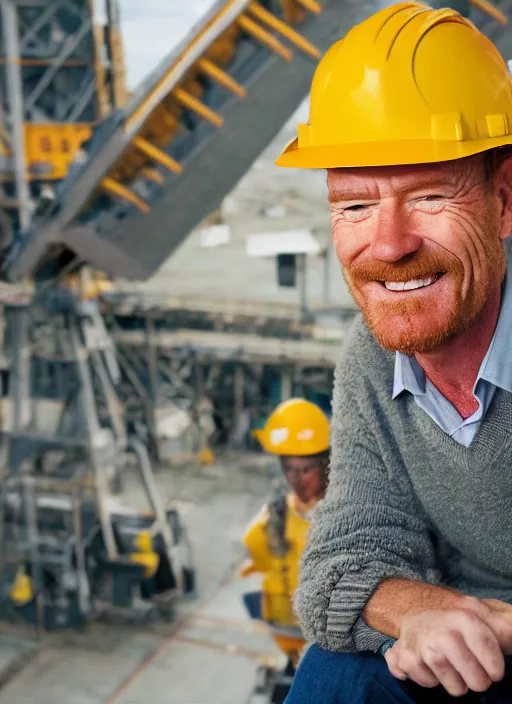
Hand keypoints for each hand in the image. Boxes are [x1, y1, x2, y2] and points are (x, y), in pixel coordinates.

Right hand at [384, 606, 504, 696]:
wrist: (415, 614)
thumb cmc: (456, 621)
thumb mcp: (483, 614)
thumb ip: (506, 626)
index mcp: (465, 619)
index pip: (493, 661)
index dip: (495, 669)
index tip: (492, 668)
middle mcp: (443, 634)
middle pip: (476, 682)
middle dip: (477, 680)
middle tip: (471, 669)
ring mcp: (422, 647)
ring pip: (455, 688)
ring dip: (455, 682)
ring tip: (449, 664)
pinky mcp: (405, 659)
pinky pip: (429, 685)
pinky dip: (431, 680)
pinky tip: (429, 664)